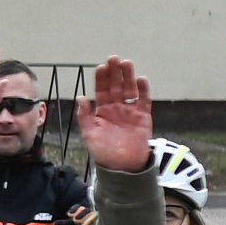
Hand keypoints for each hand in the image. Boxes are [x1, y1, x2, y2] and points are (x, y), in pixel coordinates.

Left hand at [76, 57, 153, 173]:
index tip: (101, 66)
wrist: (122, 166)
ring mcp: (130, 111)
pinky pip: (143, 100)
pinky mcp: (143, 116)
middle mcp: (116, 108)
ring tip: (127, 63)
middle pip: (116, 86)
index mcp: (102, 111)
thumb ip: (85, 116)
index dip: (101, 79)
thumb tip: (81, 98)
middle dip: (115, 73)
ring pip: (130, 89)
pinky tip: (141, 79)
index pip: (102, 91)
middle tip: (114, 58)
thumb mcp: (90, 134)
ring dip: (128, 77)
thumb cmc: (103, 151)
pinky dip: (143, 90)